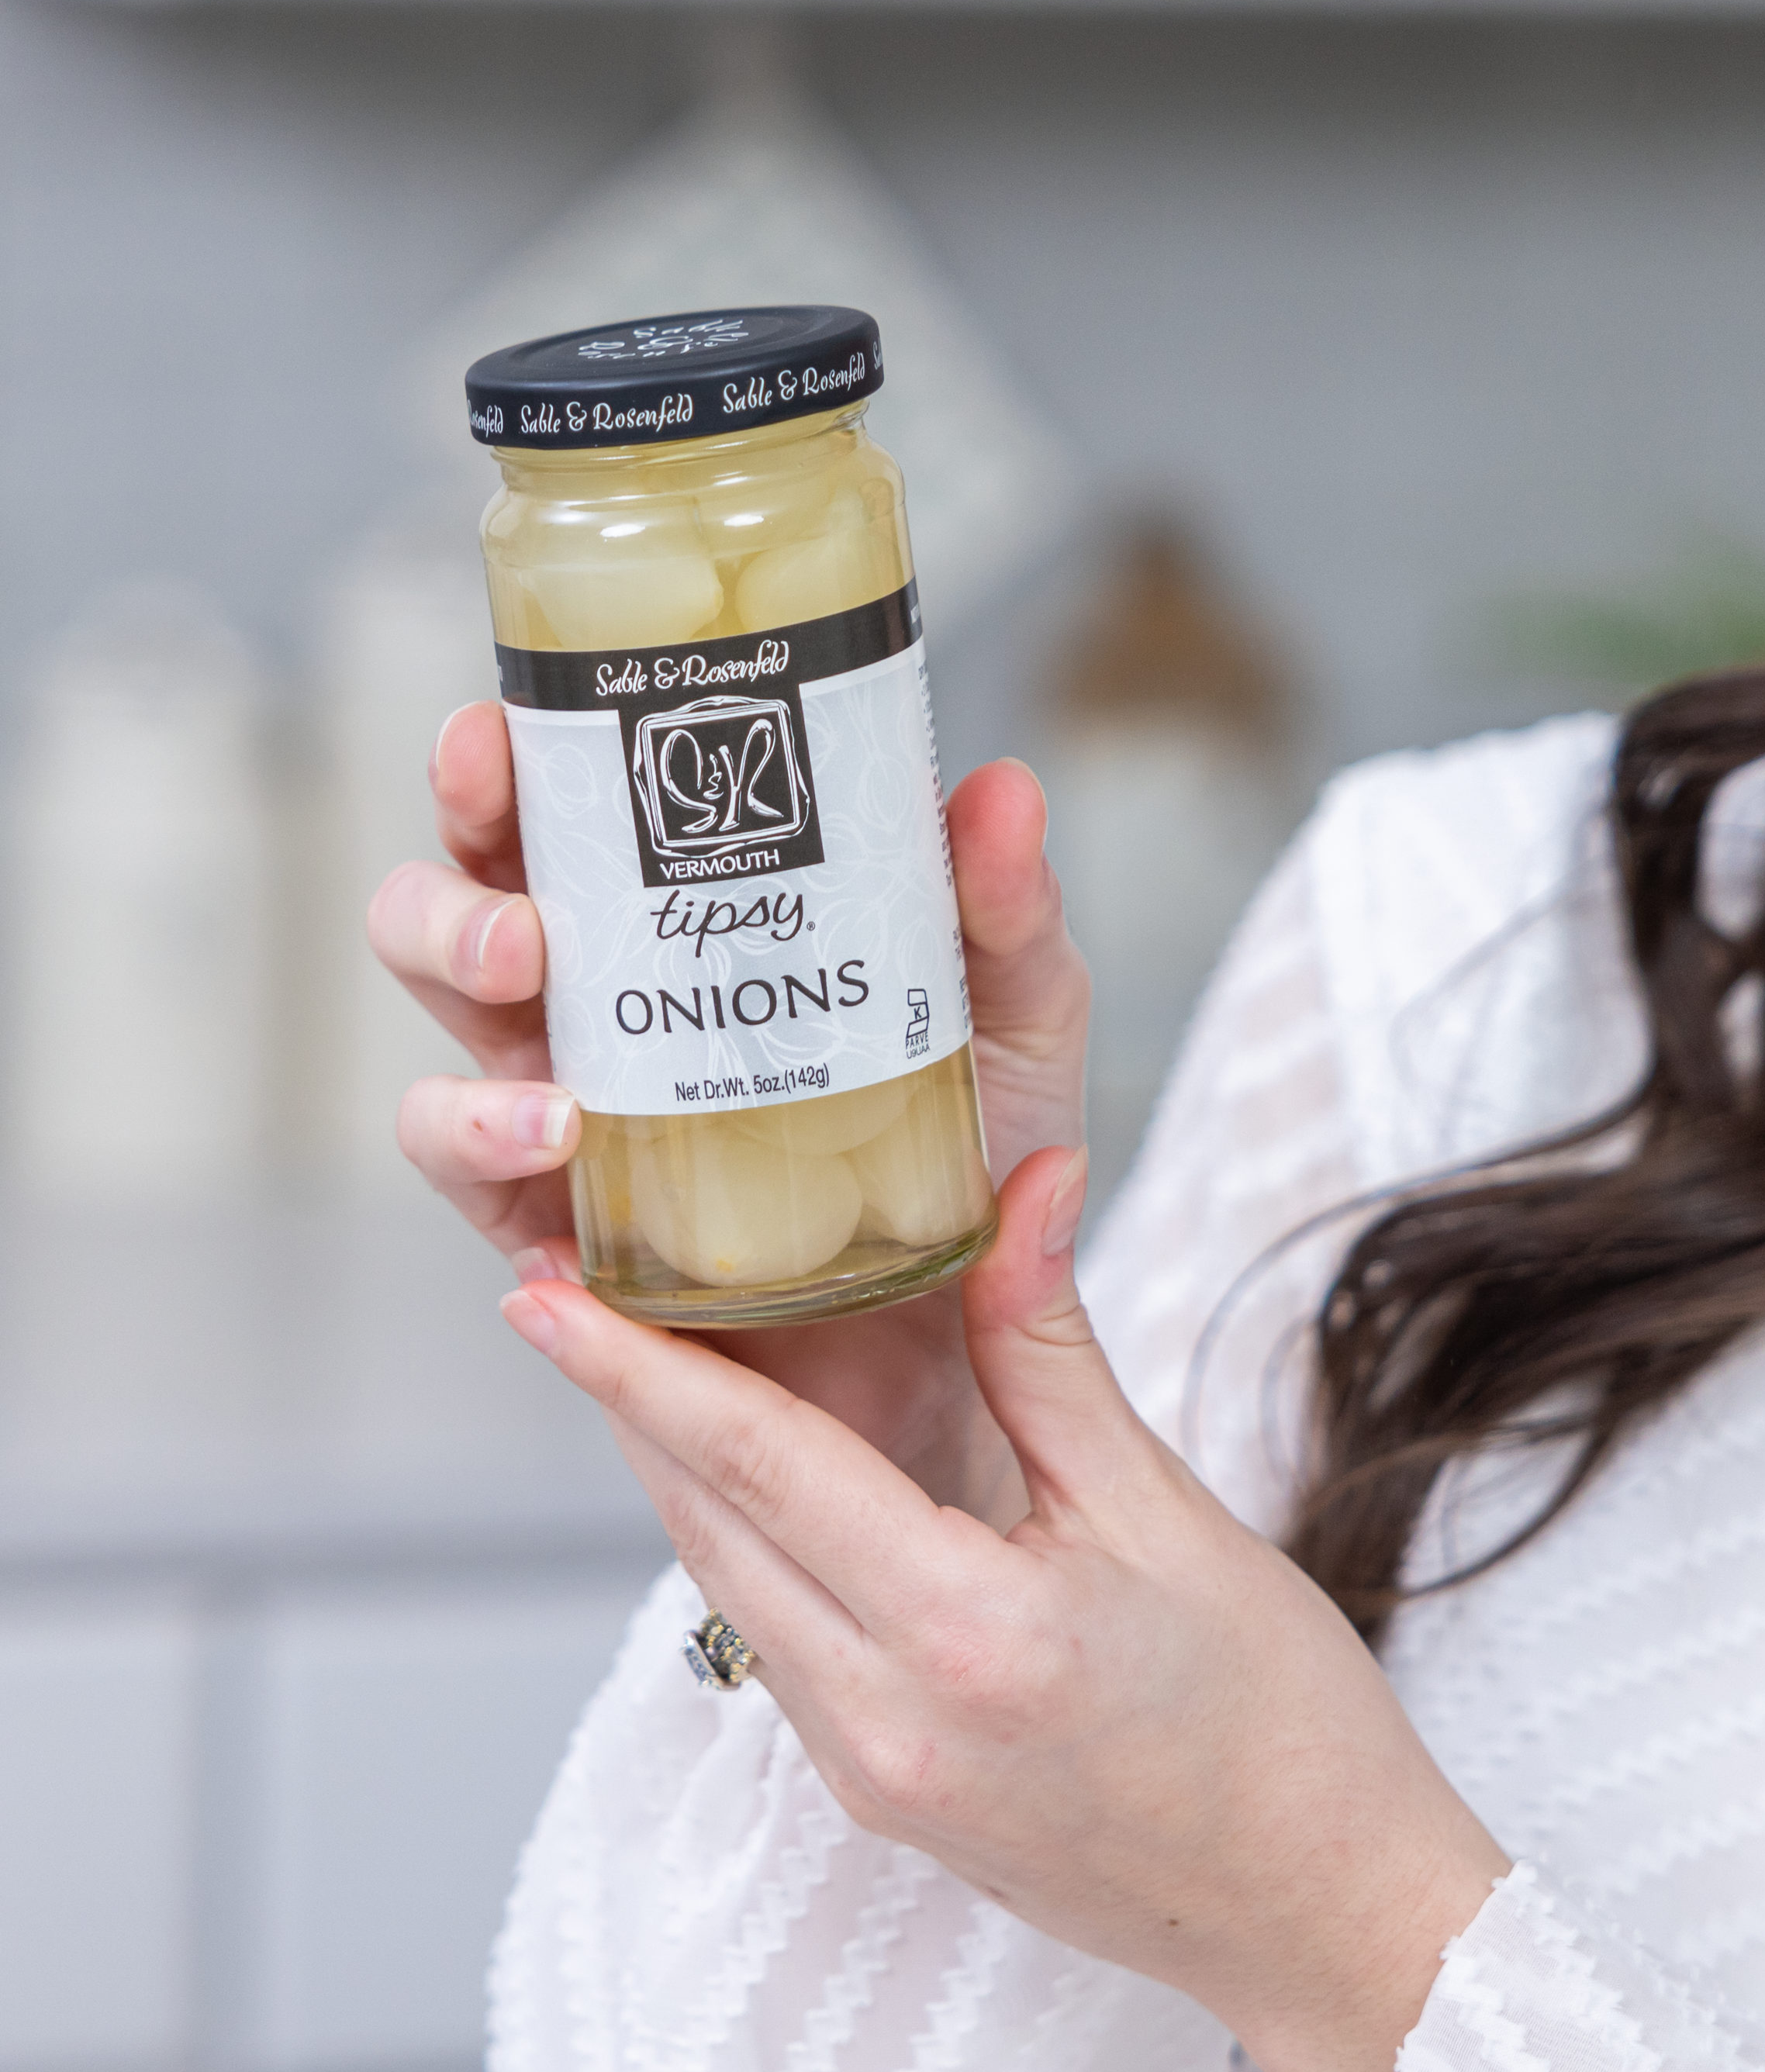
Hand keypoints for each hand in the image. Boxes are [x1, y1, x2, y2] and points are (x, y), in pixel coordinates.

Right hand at [367, 702, 1092, 1501]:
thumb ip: (1005, 912)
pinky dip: (489, 1155)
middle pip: (453, 922)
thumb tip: (1000, 791)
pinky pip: (479, 1191)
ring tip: (544, 1052)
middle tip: (523, 922)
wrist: (978, 1340)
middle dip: (448, 902)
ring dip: (461, 1039)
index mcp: (680, 925)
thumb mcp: (1017, 1016)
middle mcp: (601, 1011)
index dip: (503, 770)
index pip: (562, 823)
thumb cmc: (979, 1149)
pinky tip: (555, 1147)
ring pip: (441, 1050)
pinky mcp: (567, 1239)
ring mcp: (570, 1125)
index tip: (498, 731)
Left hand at [499, 1150, 1506, 2071]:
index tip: (542, 1295)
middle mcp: (883, 1722)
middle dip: (632, 1404)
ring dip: (682, 1475)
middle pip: (712, 1528)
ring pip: (734, 1588)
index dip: (641, 1370)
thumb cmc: (1273, 1709)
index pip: (759, 1469)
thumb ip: (1052, 1349)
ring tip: (643, 1360)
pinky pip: (784, 1646)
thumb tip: (1025, 1182)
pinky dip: (753, 1545)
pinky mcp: (884, 1797)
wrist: (1313, 1906)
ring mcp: (871, 1776)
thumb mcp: (1163, 1507)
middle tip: (562, 1289)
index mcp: (960, 1634)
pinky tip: (760, 1479)